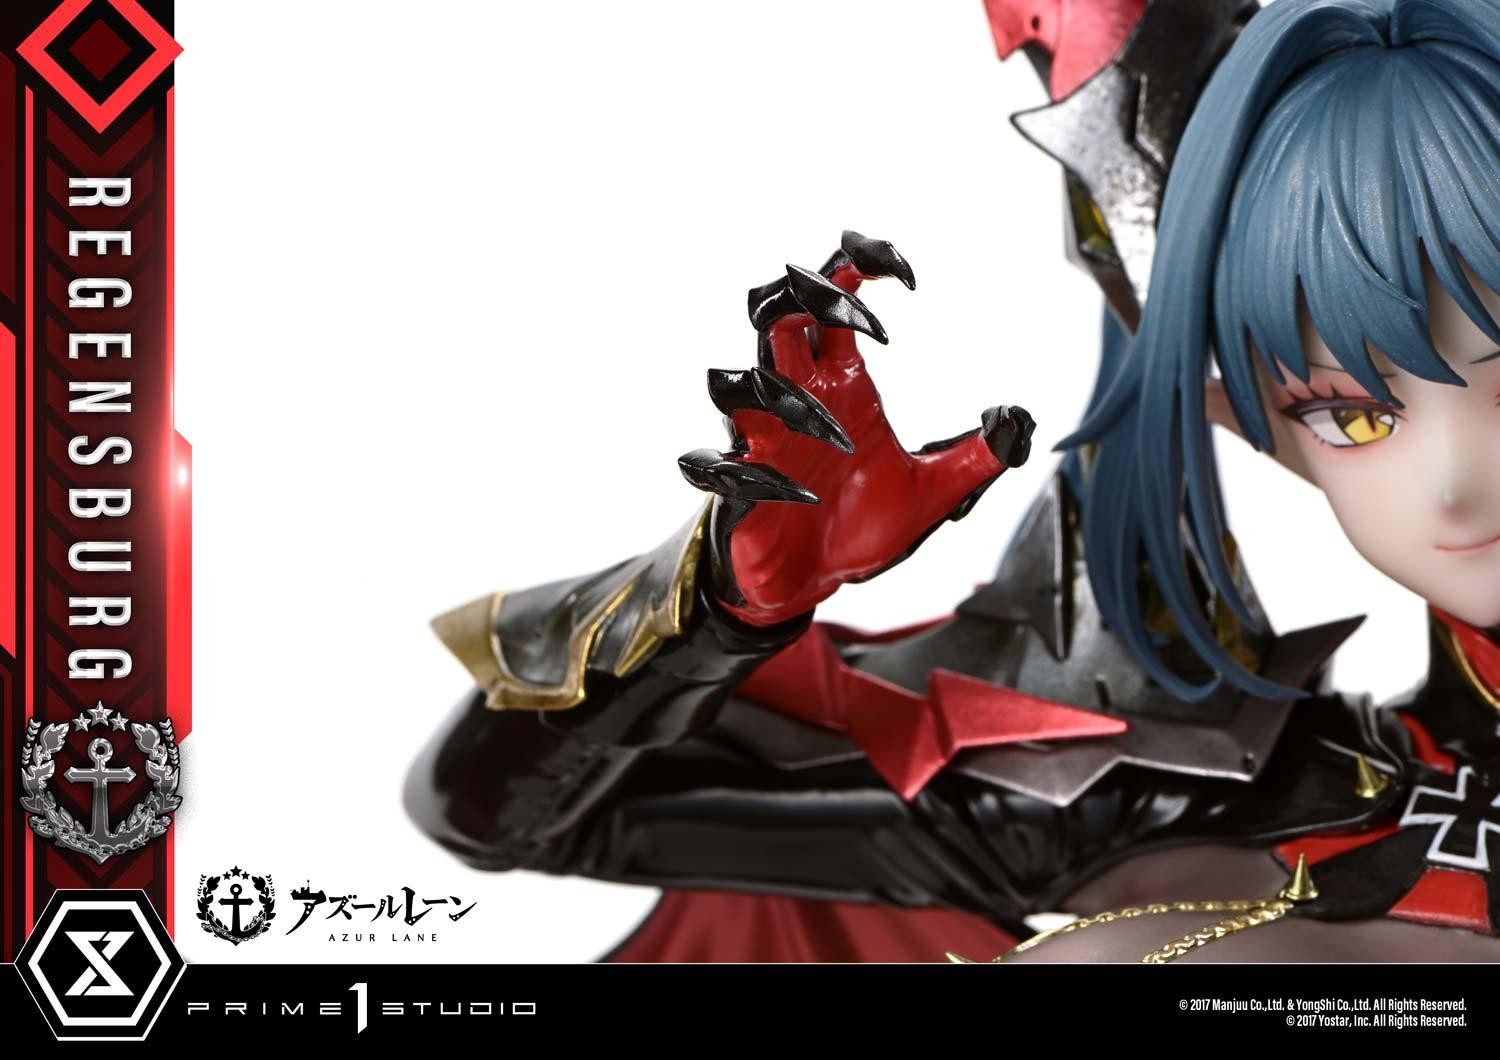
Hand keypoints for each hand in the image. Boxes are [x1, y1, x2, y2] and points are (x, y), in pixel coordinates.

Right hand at [679, 231, 1033, 627]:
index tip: (904, 272)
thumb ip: (972, 459)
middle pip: (775, 319)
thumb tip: (1020, 424)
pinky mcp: (739, 491)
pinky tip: (801, 495)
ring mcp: (762, 443)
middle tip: (852, 314)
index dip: (857, 270)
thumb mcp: (930, 494)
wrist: (814, 584)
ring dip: (784, 395)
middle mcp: (796, 401)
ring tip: (833, 430)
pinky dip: (757, 476)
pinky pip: (724, 467)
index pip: (833, 309)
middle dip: (805, 298)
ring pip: (741, 385)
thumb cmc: (858, 529)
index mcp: (839, 387)